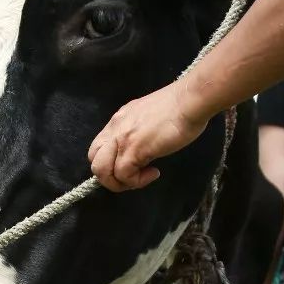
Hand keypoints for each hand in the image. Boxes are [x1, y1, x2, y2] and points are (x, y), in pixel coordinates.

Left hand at [88, 79, 208, 191]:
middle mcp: (115, 129)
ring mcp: (122, 139)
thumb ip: (138, 131)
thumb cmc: (179, 108)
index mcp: (118, 121)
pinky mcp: (134, 149)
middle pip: (93, 161)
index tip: (131, 165)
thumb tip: (141, 148)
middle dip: (110, 177)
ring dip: (120, 182)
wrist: (190, 100)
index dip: (109, 163)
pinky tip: (154, 173)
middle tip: (133, 177)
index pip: (98, 148)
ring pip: (101, 171)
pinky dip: (137, 181)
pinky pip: (124, 175)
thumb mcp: (148, 118)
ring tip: (142, 177)